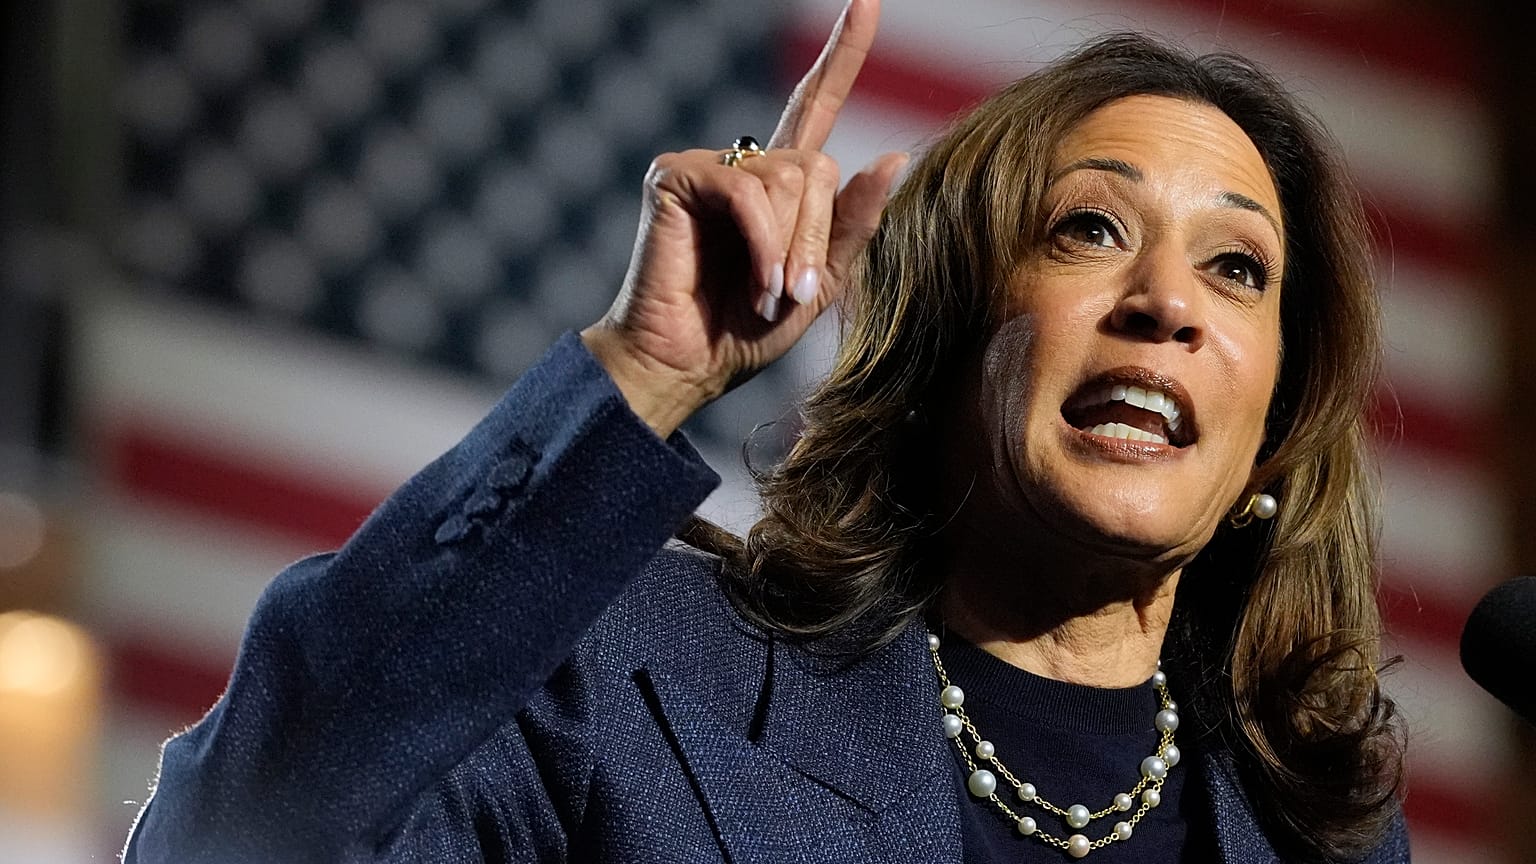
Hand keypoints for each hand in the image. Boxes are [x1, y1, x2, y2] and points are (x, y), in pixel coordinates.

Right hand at [581, 0, 907, 436]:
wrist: (685, 367)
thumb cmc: (743, 332)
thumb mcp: (819, 282)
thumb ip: (851, 224)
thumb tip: (890, 156)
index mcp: (779, 187)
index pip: (816, 104)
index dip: (843, 54)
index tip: (868, 2)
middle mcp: (744, 166)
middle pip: (816, 165)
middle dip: (816, 235)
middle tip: (792, 291)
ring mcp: (707, 167)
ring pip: (788, 178)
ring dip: (789, 246)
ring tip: (767, 292)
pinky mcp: (675, 176)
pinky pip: (749, 192)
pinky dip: (761, 243)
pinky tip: (752, 281)